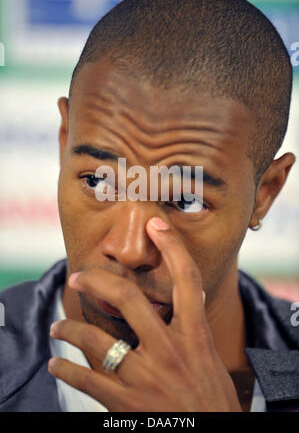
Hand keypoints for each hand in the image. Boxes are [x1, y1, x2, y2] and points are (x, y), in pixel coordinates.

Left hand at [48, 217, 241, 411]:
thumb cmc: (213, 402)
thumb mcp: (210, 360)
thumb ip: (197, 329)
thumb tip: (194, 297)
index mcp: (195, 337)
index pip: (188, 280)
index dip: (173, 247)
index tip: (156, 224)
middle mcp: (169, 351)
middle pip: (129, 299)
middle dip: (98, 281)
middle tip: (78, 276)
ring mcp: (146, 378)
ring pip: (97, 340)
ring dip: (69, 330)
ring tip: (57, 328)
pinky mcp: (127, 405)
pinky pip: (86, 380)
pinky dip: (65, 370)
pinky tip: (56, 365)